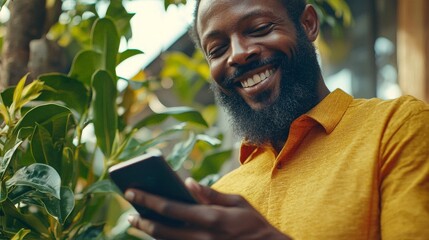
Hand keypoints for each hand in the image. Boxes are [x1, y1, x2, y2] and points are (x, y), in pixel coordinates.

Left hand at [125, 178, 290, 239]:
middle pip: (163, 229)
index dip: (149, 199)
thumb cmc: (253, 223)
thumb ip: (210, 194)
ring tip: (136, 223)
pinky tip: (157, 234)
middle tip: (128, 214)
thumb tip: (188, 182)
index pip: (172, 208)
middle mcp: (202, 237)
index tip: (132, 191)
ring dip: (149, 233)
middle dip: (142, 220)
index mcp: (211, 218)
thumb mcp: (237, 202)